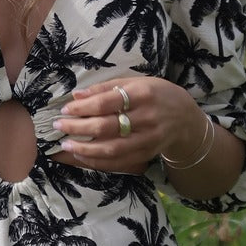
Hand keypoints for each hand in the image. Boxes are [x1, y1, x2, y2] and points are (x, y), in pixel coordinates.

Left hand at [53, 76, 207, 173]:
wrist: (186, 119)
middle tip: (58, 126)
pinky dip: (98, 162)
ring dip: (85, 148)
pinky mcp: (147, 154)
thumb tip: (77, 95)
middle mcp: (146, 117)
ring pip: (112, 148)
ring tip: (67, 144)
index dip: (83, 107)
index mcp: (142, 94)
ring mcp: (148, 139)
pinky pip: (119, 162)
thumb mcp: (136, 83)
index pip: (107, 102)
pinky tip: (83, 156)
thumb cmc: (157, 95)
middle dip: (78, 127)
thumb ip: (106, 88)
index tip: (66, 109)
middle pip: (106, 126)